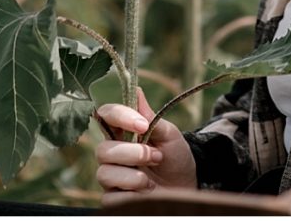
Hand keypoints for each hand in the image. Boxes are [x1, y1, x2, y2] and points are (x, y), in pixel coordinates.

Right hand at [94, 87, 195, 204]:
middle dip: (132, 153)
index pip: (105, 116)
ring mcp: (111, 177)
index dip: (119, 117)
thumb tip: (137, 91)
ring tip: (151, 180)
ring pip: (104, 174)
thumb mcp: (169, 135)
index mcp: (122, 133)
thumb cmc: (176, 158)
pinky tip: (145, 194)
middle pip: (102, 150)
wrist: (187, 186)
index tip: (143, 124)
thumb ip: (152, 117)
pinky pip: (110, 198)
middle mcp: (112, 154)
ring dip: (133, 177)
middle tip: (156, 156)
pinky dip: (130, 196)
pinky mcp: (114, 198)